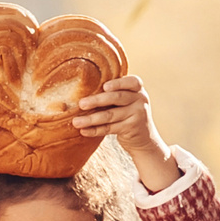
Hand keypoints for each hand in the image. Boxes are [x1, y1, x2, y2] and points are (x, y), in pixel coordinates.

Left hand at [75, 75, 180, 191]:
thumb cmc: (127, 114)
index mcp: (138, 90)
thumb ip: (114, 94)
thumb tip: (82, 91)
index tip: (104, 86)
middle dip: (97, 100)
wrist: (144, 138)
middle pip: (117, 98)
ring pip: (110, 115)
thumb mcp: (127, 101)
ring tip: (76, 122)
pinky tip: (84, 131)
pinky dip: (95, 130)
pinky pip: (109, 129)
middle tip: (81, 104)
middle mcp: (140, 100)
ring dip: (91, 119)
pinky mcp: (131, 129)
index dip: (118, 83)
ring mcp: (137, 115)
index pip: (132, 82)